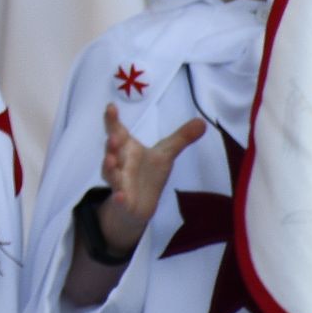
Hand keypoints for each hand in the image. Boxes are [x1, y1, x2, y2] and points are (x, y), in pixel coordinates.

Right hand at [92, 104, 208, 257]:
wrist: (140, 205)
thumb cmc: (149, 174)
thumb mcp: (166, 155)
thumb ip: (181, 138)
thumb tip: (203, 122)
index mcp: (128, 148)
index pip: (118, 131)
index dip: (113, 119)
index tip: (111, 107)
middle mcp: (120, 162)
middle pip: (112, 151)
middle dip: (112, 144)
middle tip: (114, 138)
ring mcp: (119, 181)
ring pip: (111, 173)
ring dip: (109, 167)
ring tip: (111, 160)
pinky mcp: (121, 200)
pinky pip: (118, 199)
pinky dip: (118, 197)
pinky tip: (119, 196)